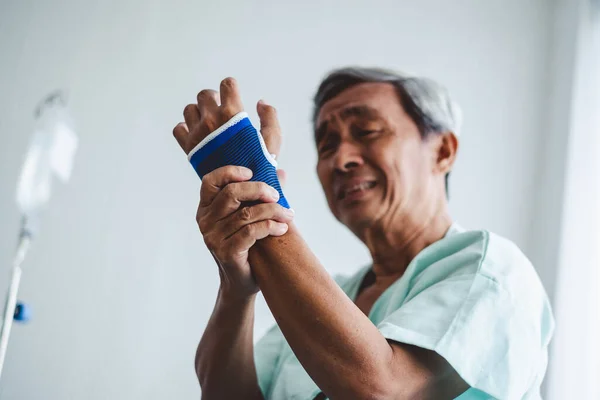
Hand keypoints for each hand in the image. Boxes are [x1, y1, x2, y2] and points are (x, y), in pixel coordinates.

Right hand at [172, 78, 289, 298]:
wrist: (243, 280)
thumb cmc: (247, 241)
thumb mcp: (250, 214)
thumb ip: (261, 191)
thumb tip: (281, 169)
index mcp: (207, 205)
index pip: (210, 180)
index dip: (229, 171)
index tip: (250, 171)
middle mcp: (205, 219)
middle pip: (231, 193)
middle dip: (258, 189)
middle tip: (278, 193)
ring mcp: (213, 237)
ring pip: (245, 214)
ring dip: (272, 210)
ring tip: (289, 214)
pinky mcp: (226, 253)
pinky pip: (250, 233)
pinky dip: (270, 227)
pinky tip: (283, 228)